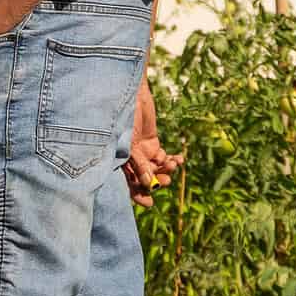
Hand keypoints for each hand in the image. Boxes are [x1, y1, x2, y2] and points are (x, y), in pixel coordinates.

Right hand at [124, 79, 183, 208]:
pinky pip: (163, 157)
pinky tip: (179, 159)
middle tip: (165, 181)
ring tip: (173, 164)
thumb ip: (137, 162)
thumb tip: (148, 182)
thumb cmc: (123, 115)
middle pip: (143, 179)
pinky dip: (172, 160)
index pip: (126, 184)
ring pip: (155, 169)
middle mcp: (128, 160)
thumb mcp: (128, 141)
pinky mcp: (151, 143)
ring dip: (165, 170)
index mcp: (116, 161)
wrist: (130, 92)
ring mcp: (141, 152)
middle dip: (155, 182)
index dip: (137, 195)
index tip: (150, 203)